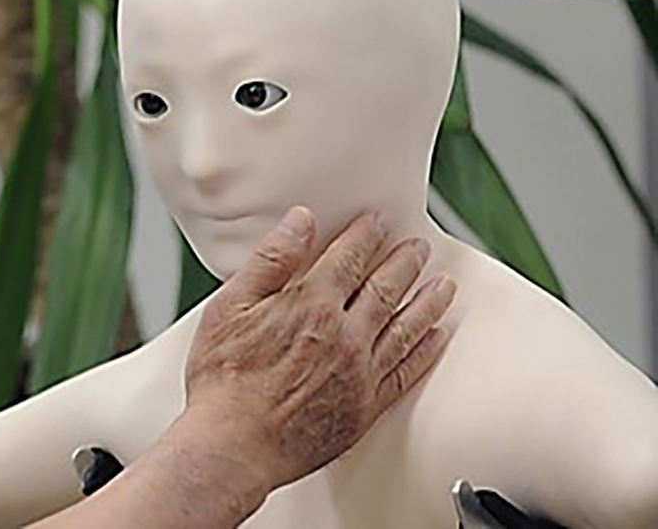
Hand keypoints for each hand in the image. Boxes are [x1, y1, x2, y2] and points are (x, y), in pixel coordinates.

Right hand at [181, 207, 454, 490]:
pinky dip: (426, 351)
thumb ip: (269, 260)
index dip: (366, 234)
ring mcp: (360, 372)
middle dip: (405, 262)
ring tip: (443, 285)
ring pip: (406, 326)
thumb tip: (300, 222)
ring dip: (428, 301)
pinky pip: (407, 372)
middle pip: (385, 287)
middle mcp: (344, 334)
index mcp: (311, 304)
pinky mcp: (366, 406)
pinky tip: (436, 338)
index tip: (378, 221)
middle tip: (419, 246)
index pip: (348, 257)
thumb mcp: (229, 307)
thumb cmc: (223, 381)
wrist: (232, 446)